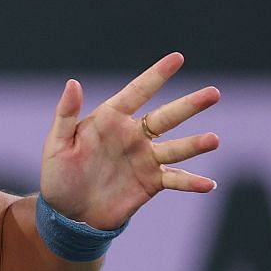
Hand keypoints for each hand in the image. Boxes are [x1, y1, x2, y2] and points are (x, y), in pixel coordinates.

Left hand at [39, 53, 221, 229]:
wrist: (66, 213)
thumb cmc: (58, 174)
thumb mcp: (56, 144)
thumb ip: (66, 114)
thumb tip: (73, 83)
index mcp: (110, 120)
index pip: (137, 93)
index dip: (156, 76)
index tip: (177, 58)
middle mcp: (133, 136)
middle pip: (166, 116)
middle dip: (189, 105)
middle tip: (213, 93)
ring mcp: (145, 159)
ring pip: (176, 147)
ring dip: (195, 144)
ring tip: (213, 140)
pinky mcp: (151, 182)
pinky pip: (175, 180)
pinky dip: (192, 182)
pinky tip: (209, 184)